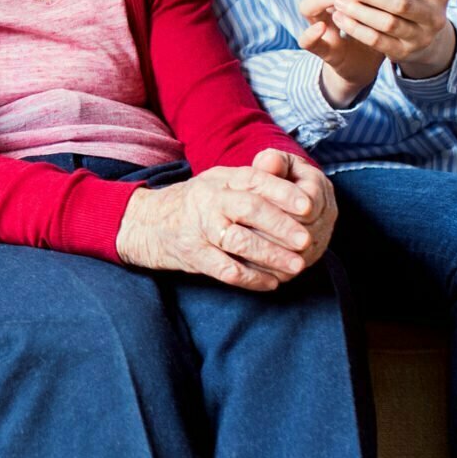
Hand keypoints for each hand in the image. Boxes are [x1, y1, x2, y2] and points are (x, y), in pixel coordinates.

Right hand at [115, 155, 334, 289]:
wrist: (147, 223)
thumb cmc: (196, 203)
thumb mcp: (220, 182)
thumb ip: (253, 180)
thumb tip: (289, 174)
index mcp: (222, 180)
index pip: (256, 181)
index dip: (284, 192)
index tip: (309, 206)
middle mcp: (210, 201)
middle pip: (250, 209)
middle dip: (282, 226)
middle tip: (307, 240)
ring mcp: (200, 229)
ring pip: (239, 242)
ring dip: (271, 255)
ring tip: (296, 266)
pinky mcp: (193, 255)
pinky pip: (225, 270)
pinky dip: (250, 278)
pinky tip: (271, 282)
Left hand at [298, 0, 455, 99]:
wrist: (428, 40)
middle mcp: (434, 17)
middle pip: (399, 4)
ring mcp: (420, 38)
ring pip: (386, 24)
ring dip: (359, 12)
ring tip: (338, 0)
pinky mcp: (403, 53)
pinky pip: (377, 42)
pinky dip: (357, 29)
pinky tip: (340, 17)